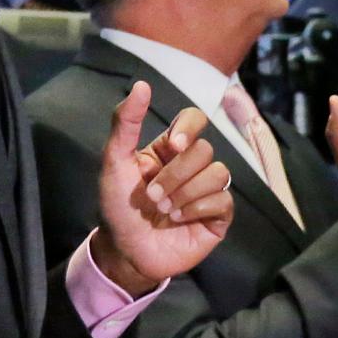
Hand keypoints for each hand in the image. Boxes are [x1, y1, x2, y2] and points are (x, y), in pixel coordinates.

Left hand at [93, 82, 233, 295]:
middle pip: (204, 151)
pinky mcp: (217, 217)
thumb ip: (124, 124)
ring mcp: (207, 191)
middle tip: (152, 196)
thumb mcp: (114, 163)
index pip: (194, 120)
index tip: (173, 146)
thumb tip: (142, 85)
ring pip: (218, 173)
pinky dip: (198, 209)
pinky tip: (180, 220)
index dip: (189, 128)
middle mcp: (191, 166)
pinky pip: (223, 200)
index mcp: (169, 150)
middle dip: (176, 175)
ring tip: (165, 212)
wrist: (125, 252)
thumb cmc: (118, 208)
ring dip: (186, 194)